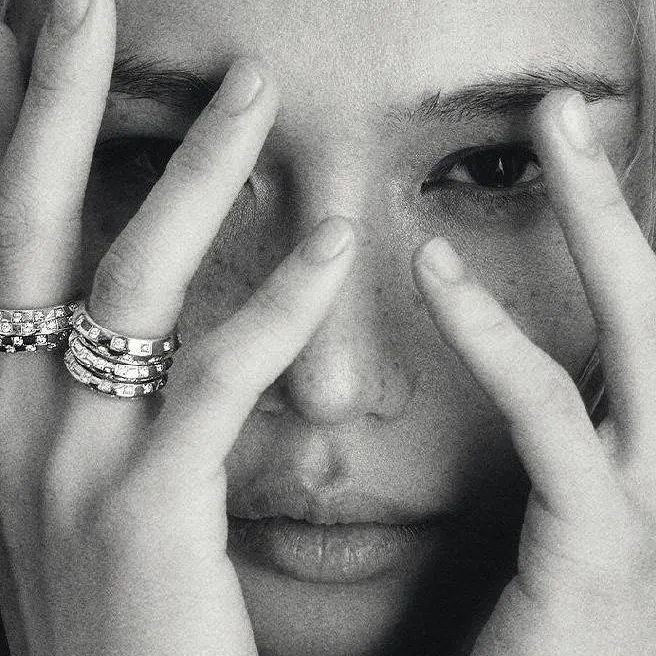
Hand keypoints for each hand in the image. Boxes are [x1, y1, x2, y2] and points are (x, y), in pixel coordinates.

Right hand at [0, 1, 353, 654]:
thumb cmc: (100, 606)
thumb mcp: (68, 493)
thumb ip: (87, 408)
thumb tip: (121, 333)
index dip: (8, 143)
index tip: (32, 57)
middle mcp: (11, 419)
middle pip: (32, 227)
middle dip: (60, 110)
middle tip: (95, 12)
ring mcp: (69, 464)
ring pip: (133, 281)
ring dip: (196, 175)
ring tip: (251, 92)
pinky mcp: (145, 511)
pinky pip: (216, 378)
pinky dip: (276, 303)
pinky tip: (332, 243)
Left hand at [414, 90, 655, 654]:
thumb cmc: (536, 632)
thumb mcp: (554, 515)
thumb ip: (558, 439)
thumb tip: (542, 368)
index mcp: (641, 455)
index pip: (637, 322)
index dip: (615, 239)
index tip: (571, 165)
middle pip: (654, 301)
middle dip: (619, 202)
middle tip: (568, 114)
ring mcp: (653, 510)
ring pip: (636, 334)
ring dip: (595, 222)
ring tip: (551, 130)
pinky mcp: (599, 553)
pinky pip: (550, 418)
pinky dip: (496, 337)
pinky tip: (435, 269)